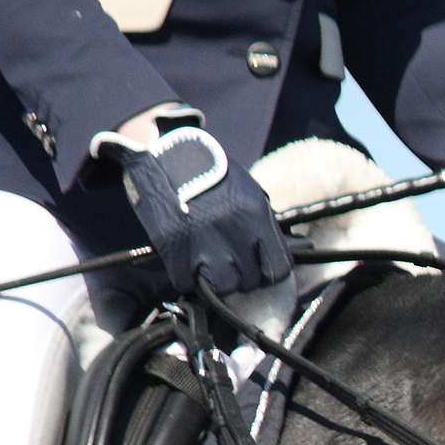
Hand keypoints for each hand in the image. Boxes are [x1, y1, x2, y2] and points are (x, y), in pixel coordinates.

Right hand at [101, 121, 290, 297]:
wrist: (164, 157)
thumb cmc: (211, 173)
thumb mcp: (249, 191)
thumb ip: (264, 223)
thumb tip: (280, 251)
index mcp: (256, 217)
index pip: (279, 267)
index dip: (271, 272)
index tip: (263, 268)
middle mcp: (233, 234)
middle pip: (251, 281)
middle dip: (244, 275)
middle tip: (233, 263)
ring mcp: (203, 245)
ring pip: (223, 287)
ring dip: (219, 281)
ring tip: (213, 266)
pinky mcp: (175, 251)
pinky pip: (188, 283)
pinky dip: (189, 279)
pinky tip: (189, 264)